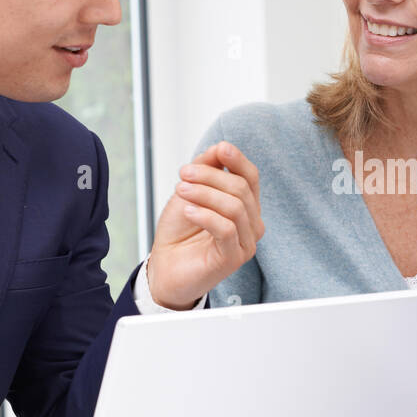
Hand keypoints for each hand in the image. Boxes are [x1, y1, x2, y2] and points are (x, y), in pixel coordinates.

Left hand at [147, 141, 264, 308]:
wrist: (165, 267)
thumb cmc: (179, 233)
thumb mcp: (189, 192)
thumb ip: (206, 170)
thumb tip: (219, 148)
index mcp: (245, 206)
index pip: (251, 177)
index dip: (238, 160)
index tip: (221, 148)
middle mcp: (251, 223)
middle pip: (241, 189)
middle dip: (211, 176)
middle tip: (184, 173)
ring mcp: (246, 242)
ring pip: (235, 207)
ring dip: (204, 193)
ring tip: (181, 190)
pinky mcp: (234, 258)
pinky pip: (226, 229)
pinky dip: (205, 215)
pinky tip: (188, 210)